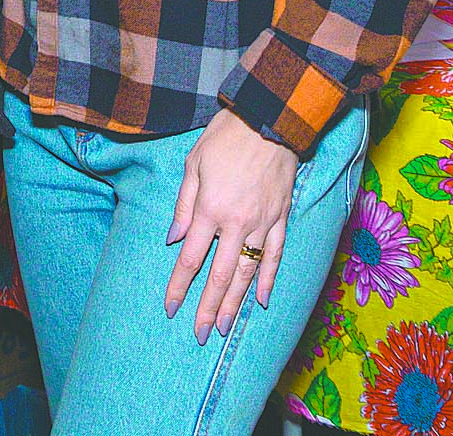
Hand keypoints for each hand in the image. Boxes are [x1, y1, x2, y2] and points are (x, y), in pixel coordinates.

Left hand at [164, 108, 297, 342]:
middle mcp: (236, 223)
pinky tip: (260, 300)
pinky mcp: (281, 218)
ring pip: (247, 273)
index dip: (179, 285)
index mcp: (210, 209)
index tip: (170, 307)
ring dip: (235, 303)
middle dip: (208, 308)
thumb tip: (174, 240)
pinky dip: (267, 280)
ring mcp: (262, 223)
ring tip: (225, 328)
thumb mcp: (194, 163)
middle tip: (200, 335)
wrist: (269, 118)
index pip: (191, 258)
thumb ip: (184, 205)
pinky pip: (274, 256)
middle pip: (220, 275)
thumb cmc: (226, 136)